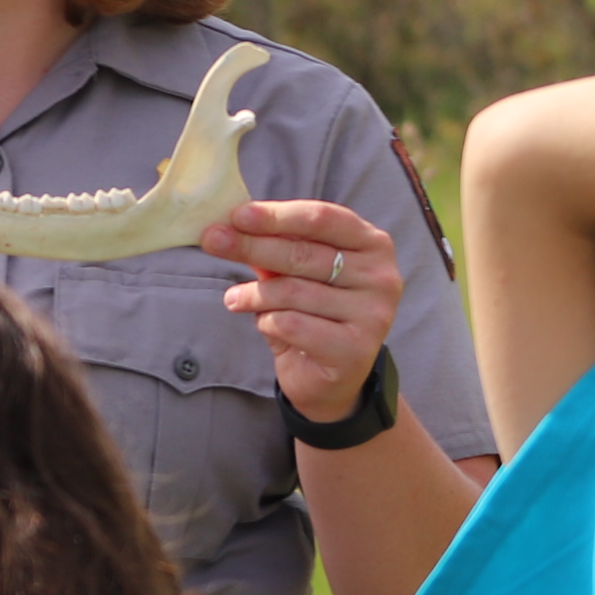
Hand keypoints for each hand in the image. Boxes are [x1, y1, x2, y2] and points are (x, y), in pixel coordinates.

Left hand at [203, 201, 399, 423]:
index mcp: (372, 244)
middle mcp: (380, 275)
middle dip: (251, 245)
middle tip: (213, 241)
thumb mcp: (299, 274)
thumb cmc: (314, 314)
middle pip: (303, 253)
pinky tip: (261, 323)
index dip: (276, 216)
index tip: (237, 215)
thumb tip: (230, 226)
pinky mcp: (355, 349)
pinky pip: (292, 324)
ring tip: (233, 298)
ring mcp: (372, 314)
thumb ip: (277, 249)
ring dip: (253, 294)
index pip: (321, 218)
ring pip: (293, 291)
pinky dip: (266, 321)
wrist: (331, 379)